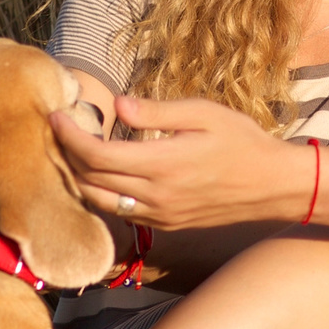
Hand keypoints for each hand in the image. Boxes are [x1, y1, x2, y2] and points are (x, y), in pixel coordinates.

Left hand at [50, 97, 310, 229]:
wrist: (273, 186)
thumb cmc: (243, 142)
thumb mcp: (205, 113)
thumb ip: (157, 111)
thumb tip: (118, 105)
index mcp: (162, 164)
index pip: (96, 155)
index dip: (68, 136)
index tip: (55, 116)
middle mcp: (155, 195)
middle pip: (89, 179)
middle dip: (65, 154)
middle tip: (56, 129)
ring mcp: (159, 214)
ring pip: (98, 201)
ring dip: (77, 177)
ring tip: (71, 151)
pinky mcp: (166, 224)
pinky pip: (119, 212)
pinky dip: (99, 192)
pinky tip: (100, 172)